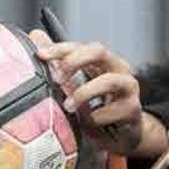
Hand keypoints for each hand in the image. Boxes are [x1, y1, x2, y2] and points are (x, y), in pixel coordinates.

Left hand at [30, 30, 143, 155]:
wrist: (122, 134)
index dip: (59, 48)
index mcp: (101, 60)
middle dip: (74, 61)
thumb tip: (36, 35)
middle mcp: (117, 68)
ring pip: (109, 81)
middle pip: (99, 51)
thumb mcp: (76, 85)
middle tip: (57, 79)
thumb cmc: (98, 105)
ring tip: (68, 107)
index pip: (80, 46)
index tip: (40, 55)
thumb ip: (59, 62)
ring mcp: (128, 88)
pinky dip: (95, 118)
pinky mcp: (133, 109)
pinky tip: (88, 124)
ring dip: (84, 93)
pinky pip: (111, 111)